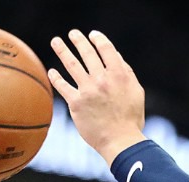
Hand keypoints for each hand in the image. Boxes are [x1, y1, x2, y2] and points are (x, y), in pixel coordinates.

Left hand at [49, 29, 145, 164]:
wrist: (121, 142)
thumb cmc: (131, 120)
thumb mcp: (136, 93)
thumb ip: (127, 73)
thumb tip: (115, 56)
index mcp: (119, 75)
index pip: (106, 50)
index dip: (98, 39)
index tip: (92, 35)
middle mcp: (102, 80)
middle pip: (87, 53)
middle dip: (78, 40)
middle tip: (73, 34)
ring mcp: (88, 90)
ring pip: (71, 64)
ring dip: (62, 50)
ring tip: (55, 41)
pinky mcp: (76, 103)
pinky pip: (62, 86)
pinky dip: (55, 77)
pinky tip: (52, 71)